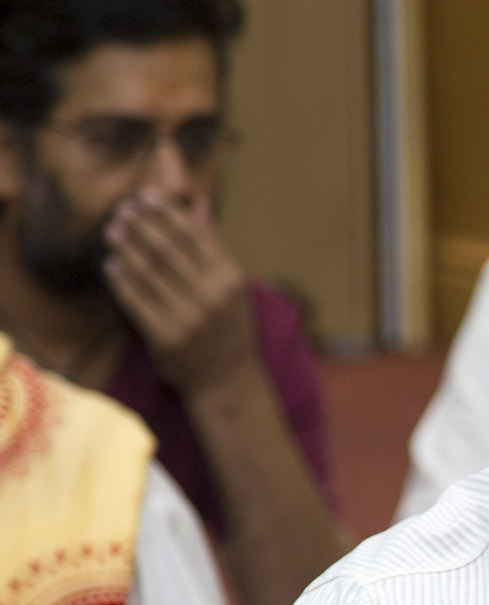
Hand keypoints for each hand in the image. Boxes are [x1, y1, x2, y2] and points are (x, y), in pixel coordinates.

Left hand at [104, 192, 258, 396]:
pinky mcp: (166, 338)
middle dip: (141, 225)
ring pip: (148, 272)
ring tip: (112, 232)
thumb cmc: (229, 329)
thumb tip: (197, 205)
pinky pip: (136, 301)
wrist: (228, 380)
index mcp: (231, 280)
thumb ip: (215, 248)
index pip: (195, 235)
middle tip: (122, 209)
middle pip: (168, 249)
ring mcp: (189, 319)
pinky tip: (112, 266)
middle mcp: (212, 298)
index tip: (146, 196)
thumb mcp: (233, 289)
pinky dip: (122, 281)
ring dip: (126, 248)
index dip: (167, 212)